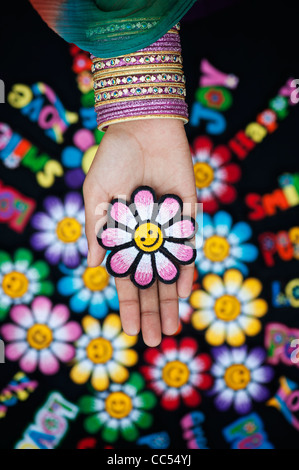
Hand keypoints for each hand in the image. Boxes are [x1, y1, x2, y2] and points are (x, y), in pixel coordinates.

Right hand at [83, 119, 196, 346]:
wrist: (144, 127)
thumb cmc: (114, 158)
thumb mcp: (96, 194)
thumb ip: (96, 229)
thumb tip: (92, 266)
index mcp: (122, 234)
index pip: (125, 278)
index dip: (127, 304)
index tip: (128, 329)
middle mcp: (146, 235)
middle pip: (150, 281)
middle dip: (151, 311)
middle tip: (152, 340)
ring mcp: (167, 227)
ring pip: (170, 271)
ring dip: (171, 300)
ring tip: (171, 329)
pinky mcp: (188, 214)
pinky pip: (188, 246)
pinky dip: (186, 268)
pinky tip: (185, 293)